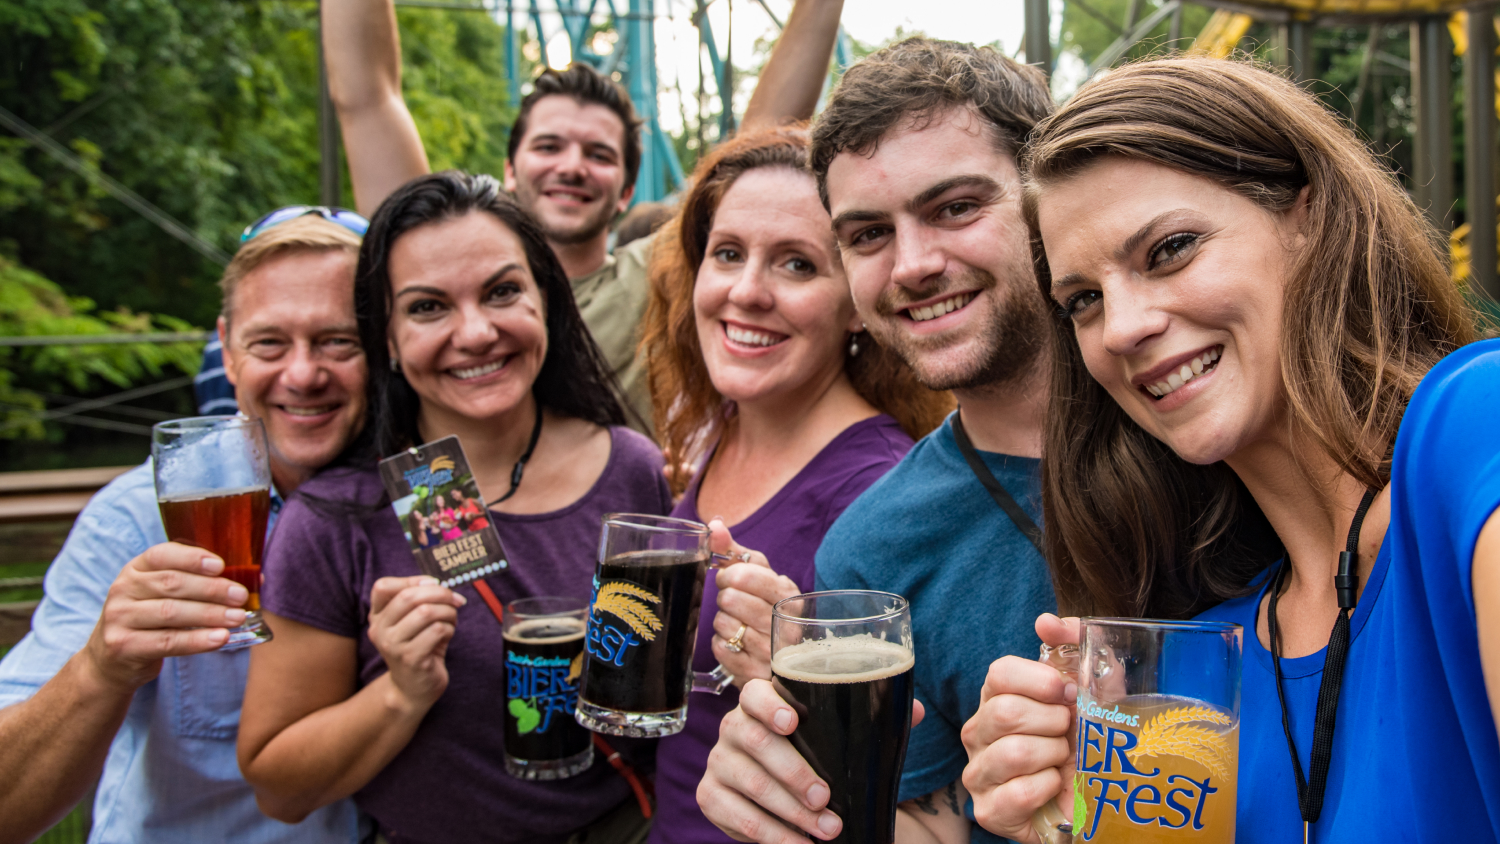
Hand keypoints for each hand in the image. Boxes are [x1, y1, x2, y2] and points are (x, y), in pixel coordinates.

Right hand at [81, 542, 251, 692]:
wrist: (111, 662)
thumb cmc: (151, 621)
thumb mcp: (164, 596)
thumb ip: (199, 584)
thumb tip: (256, 579)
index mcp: (135, 569)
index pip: (161, 555)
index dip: (192, 558)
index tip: (221, 565)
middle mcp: (123, 589)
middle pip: (172, 584)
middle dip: (211, 589)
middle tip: (240, 595)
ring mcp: (119, 618)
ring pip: (171, 613)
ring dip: (210, 614)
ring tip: (238, 617)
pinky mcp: (123, 646)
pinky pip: (167, 642)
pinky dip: (197, 640)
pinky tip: (221, 638)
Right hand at [367, 576, 464, 711]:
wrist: (413, 688)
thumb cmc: (419, 647)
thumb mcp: (413, 621)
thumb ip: (420, 601)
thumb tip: (439, 584)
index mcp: (377, 617)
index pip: (383, 587)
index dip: (412, 580)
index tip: (433, 584)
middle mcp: (379, 630)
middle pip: (408, 596)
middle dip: (439, 593)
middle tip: (455, 600)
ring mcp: (393, 645)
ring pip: (426, 612)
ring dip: (448, 612)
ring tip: (451, 620)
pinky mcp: (411, 658)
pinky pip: (437, 630)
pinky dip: (450, 628)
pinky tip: (447, 636)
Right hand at [698, 677, 926, 842]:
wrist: (786, 795)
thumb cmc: (816, 756)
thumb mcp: (840, 737)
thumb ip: (872, 720)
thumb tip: (915, 710)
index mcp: (761, 704)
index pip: (754, 693)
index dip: (769, 705)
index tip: (793, 722)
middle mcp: (733, 727)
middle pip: (753, 740)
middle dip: (793, 772)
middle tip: (825, 798)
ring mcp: (719, 762)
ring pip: (748, 782)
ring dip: (789, 811)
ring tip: (826, 829)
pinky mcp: (711, 797)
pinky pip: (736, 817)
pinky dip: (770, 835)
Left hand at [707, 518, 798, 687]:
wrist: (778, 658)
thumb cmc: (764, 609)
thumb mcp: (758, 578)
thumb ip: (734, 551)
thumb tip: (714, 524)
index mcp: (790, 596)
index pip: (744, 574)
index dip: (728, 574)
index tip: (730, 579)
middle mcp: (786, 625)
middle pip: (730, 599)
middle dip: (725, 598)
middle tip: (733, 604)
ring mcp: (772, 653)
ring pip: (723, 623)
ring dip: (723, 622)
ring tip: (738, 625)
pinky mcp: (755, 674)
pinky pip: (719, 648)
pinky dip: (721, 644)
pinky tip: (736, 644)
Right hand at [961, 614, 1079, 843]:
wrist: (1095, 801)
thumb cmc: (1086, 744)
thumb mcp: (1094, 690)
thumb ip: (1075, 648)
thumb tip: (1046, 623)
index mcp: (996, 698)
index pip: (1000, 673)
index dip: (1039, 681)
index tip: (1066, 693)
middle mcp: (978, 732)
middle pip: (1006, 712)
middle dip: (1053, 724)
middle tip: (1068, 734)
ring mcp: (978, 772)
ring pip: (1013, 752)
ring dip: (1053, 758)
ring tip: (1061, 762)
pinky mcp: (988, 811)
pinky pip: (1020, 792)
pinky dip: (1049, 788)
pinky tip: (1054, 788)